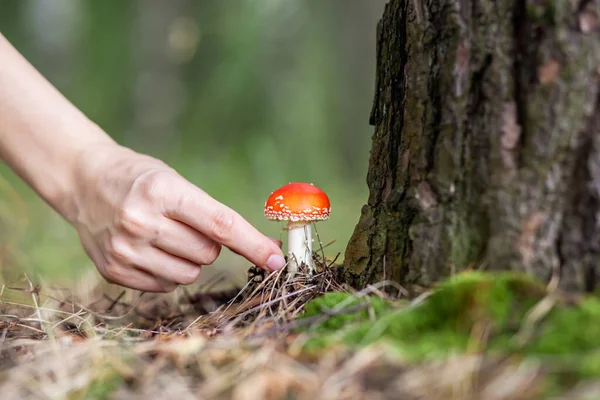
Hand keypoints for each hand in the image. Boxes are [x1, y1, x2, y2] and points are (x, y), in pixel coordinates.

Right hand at [71, 144, 285, 291]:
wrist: (84, 182)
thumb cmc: (141, 179)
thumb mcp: (174, 180)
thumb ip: (212, 214)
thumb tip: (260, 249)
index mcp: (163, 191)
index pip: (220, 225)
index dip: (253, 245)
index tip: (277, 260)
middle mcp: (141, 221)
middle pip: (208, 253)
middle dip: (209, 243)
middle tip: (185, 224)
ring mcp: (124, 249)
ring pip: (189, 274)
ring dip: (189, 260)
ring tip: (166, 236)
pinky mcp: (113, 271)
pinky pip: (165, 286)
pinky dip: (166, 272)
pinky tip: (149, 249)